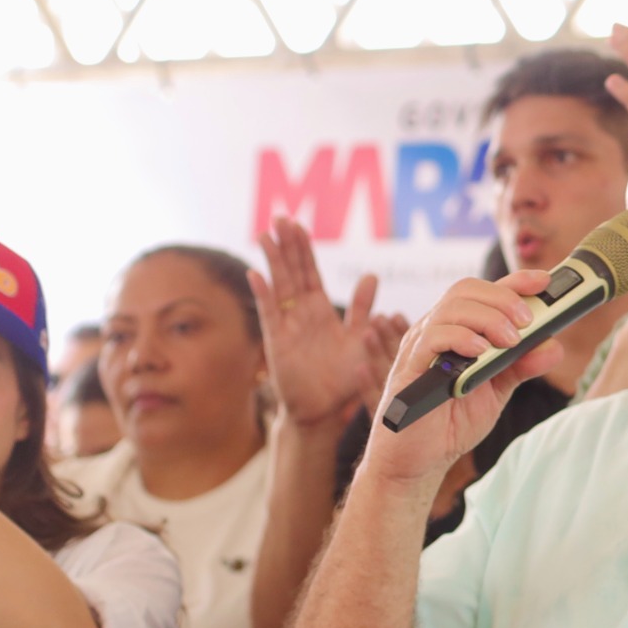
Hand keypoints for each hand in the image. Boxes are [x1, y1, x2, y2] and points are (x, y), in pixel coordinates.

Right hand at [251, 218, 408, 428]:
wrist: (324, 410)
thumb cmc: (343, 377)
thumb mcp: (361, 339)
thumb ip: (363, 309)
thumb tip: (371, 275)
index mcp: (320, 310)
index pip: (310, 271)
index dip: (304, 248)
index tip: (298, 224)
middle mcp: (301, 313)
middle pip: (292, 271)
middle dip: (286, 245)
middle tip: (280, 217)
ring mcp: (286, 325)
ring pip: (279, 286)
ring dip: (272, 261)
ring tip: (266, 235)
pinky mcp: (277, 341)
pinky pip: (269, 314)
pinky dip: (263, 294)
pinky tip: (256, 274)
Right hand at [355, 271, 564, 488]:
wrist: (419, 460)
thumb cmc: (452, 420)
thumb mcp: (497, 390)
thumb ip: (522, 366)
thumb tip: (554, 346)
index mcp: (459, 330)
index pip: (485, 292)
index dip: (515, 281)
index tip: (544, 281)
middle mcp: (437, 330)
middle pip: (467, 289)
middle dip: (503, 298)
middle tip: (527, 322)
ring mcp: (420, 346)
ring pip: (451, 307)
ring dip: (488, 318)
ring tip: (510, 341)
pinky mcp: (409, 367)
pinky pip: (432, 338)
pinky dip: (461, 339)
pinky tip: (480, 352)